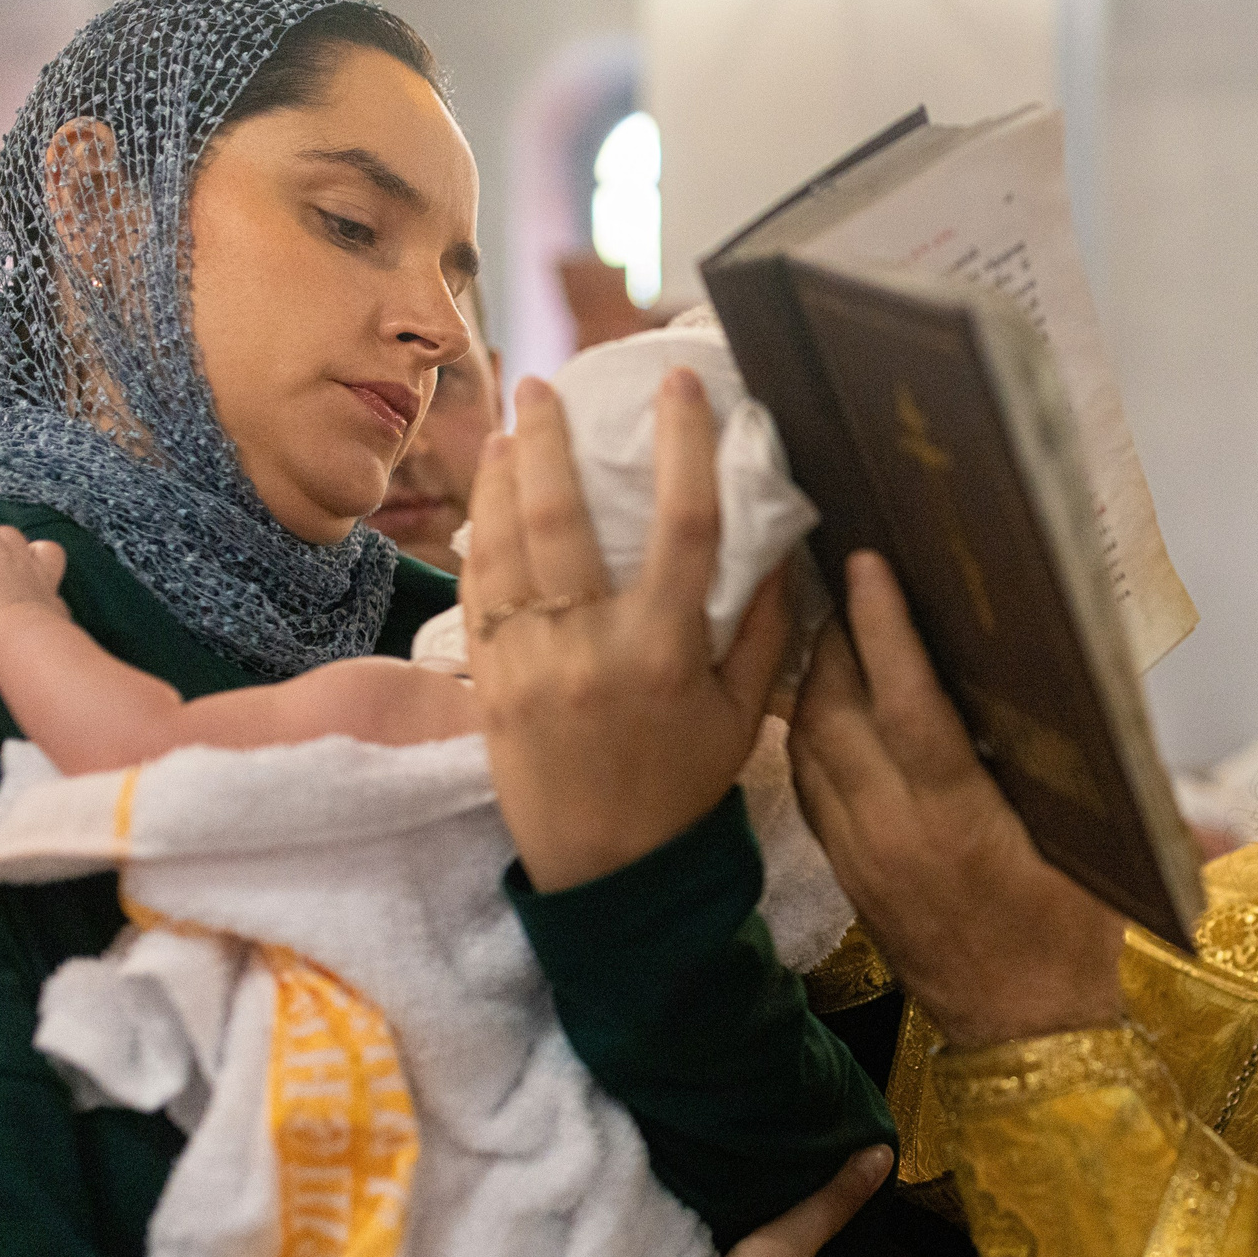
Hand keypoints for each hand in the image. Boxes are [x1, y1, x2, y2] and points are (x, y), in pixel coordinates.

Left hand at [0, 489, 70, 636]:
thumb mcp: (54, 625)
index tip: (28, 552)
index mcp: (43, 577)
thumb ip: (47, 618)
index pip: (44, 551)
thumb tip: (52, 629)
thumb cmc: (41, 638)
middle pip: (4, 531)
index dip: (34, 550)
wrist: (30, 635)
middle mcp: (23, 560)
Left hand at [464, 371, 791, 891]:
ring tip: (510, 428)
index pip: (684, 523)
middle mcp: (593, 647)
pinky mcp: (489, 683)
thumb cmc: (683, 790)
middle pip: (566, 516)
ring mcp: (530, 663)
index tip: (680, 385)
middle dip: (553, 439)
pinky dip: (478, 540)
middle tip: (544, 383)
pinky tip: (485, 504)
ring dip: (504, 476)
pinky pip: (478, 593)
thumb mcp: (743, 716)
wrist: (606, 873)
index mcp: (666, 650)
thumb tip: (779, 546)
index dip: (685, 445)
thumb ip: (762, 630)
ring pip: (507, 545)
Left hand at [789, 552, 1124, 1051]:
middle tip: (849, 578)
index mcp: (960, 823)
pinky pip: (806, 784)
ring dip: (813, 679)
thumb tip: (1074, 670)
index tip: (868, 564)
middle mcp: (893, 835)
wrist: (1026, 1032)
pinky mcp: (844, 873)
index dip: (884, 630)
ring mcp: (859, 856)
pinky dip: (810, 730)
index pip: (907, 707)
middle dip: (834, 637)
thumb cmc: (1073, 933)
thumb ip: (1069, 761)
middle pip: (833, 712)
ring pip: (806, 745)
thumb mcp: (1088, 841)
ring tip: (836, 625)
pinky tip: (827, 700)